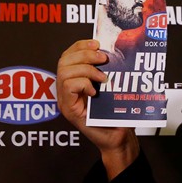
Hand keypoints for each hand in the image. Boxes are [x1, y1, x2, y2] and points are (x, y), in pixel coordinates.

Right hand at [56, 39, 138, 178]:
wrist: (118, 138)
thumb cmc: (116, 113)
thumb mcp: (111, 86)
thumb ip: (106, 70)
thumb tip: (112, 50)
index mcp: (74, 81)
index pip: (68, 55)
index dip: (80, 45)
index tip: (97, 43)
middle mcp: (65, 90)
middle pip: (63, 60)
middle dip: (84, 54)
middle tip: (103, 59)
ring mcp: (65, 100)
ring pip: (64, 72)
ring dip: (86, 69)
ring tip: (102, 78)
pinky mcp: (69, 110)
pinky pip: (67, 86)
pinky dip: (83, 84)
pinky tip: (95, 91)